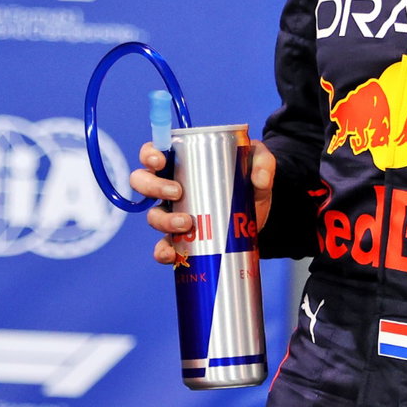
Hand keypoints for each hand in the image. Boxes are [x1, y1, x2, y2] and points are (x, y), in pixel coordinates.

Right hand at [129, 140, 276, 264]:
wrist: (259, 216)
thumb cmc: (250, 182)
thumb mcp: (259, 166)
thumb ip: (263, 162)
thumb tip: (259, 176)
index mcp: (181, 162)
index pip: (154, 153)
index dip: (149, 154)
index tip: (161, 160)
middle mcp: (170, 187)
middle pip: (143, 182)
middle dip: (154, 186)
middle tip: (177, 192)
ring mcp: (173, 214)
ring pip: (152, 216)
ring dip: (163, 220)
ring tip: (187, 223)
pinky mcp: (181, 239)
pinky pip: (163, 247)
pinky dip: (163, 252)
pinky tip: (172, 254)